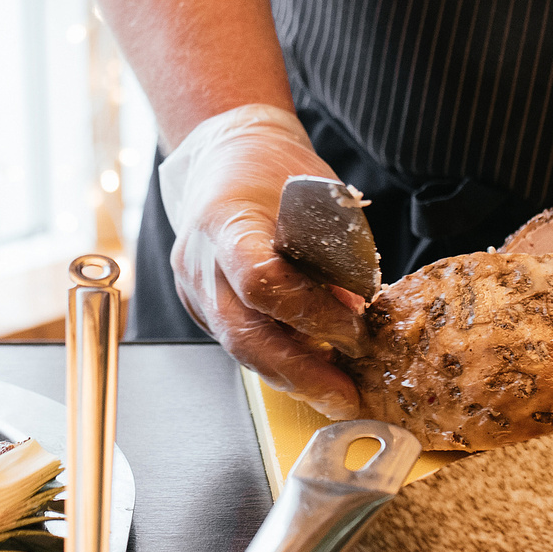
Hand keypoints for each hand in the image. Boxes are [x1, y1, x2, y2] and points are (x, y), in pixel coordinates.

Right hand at [159, 105, 365, 418]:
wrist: (224, 156)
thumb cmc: (273, 169)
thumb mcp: (316, 199)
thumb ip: (332, 255)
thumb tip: (357, 313)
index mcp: (225, 221)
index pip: (260, 282)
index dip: (310, 313)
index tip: (352, 329)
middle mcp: (200, 261)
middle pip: (244, 334)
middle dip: (299, 371)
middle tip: (343, 395)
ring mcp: (194, 288)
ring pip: (240, 349)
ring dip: (290, 376)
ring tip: (334, 394)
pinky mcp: (200, 306)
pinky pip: (239, 342)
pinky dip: (276, 360)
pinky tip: (310, 372)